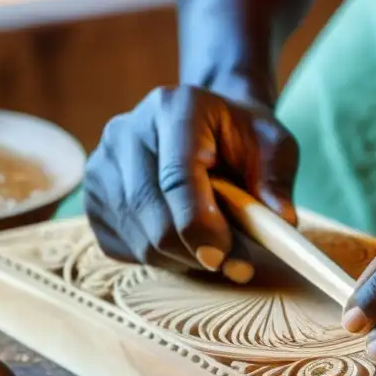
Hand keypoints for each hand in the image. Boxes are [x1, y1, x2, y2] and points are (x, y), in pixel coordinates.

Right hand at [84, 85, 298, 280]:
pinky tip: (186, 241)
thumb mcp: (275, 147)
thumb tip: (280, 222)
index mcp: (175, 108)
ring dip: (181, 258)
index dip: (198, 223)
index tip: (222, 256)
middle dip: (193, 249)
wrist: (209, 127)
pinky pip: (124, 247)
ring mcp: (103, 163)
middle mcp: (127, 130)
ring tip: (216, 249)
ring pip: (137, 236)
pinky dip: (160, 258)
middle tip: (235, 266)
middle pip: (150, 209)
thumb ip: (277, 181)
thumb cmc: (244, 138)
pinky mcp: (94, 196)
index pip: (176, 175)